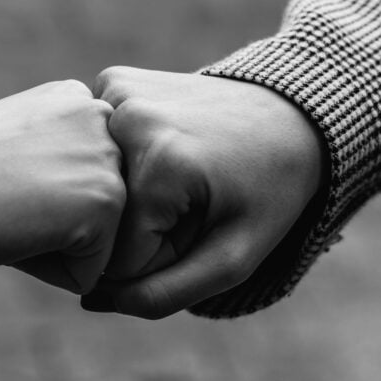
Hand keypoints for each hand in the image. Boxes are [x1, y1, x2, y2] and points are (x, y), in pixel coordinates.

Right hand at [0, 80, 124, 293]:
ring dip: (51, 247)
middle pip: (99, 212)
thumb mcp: (14, 144)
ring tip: (7, 212)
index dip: (39, 199)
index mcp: (77, 100)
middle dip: (54, 225)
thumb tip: (84, 203)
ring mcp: (108, 157)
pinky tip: (12, 234)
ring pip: (100, 243)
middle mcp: (101, 117)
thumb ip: (57, 158)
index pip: (87, 182)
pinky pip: (91, 271)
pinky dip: (49, 271)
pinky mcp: (106, 201)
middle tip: (0, 198)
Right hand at [84, 67, 323, 317]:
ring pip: (95, 185)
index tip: (200, 229)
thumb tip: (88, 301)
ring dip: (130, 195)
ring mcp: (115, 92)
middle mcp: (128, 118)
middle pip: (103, 219)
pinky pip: (96, 147)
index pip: (119, 257)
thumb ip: (165, 295)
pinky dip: (123, 159)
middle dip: (142, 229)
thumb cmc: (267, 193)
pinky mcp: (111, 79)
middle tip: (194, 203)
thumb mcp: (233, 260)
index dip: (161, 259)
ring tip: (180, 175)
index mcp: (161, 163)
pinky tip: (162, 149)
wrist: (291, 113)